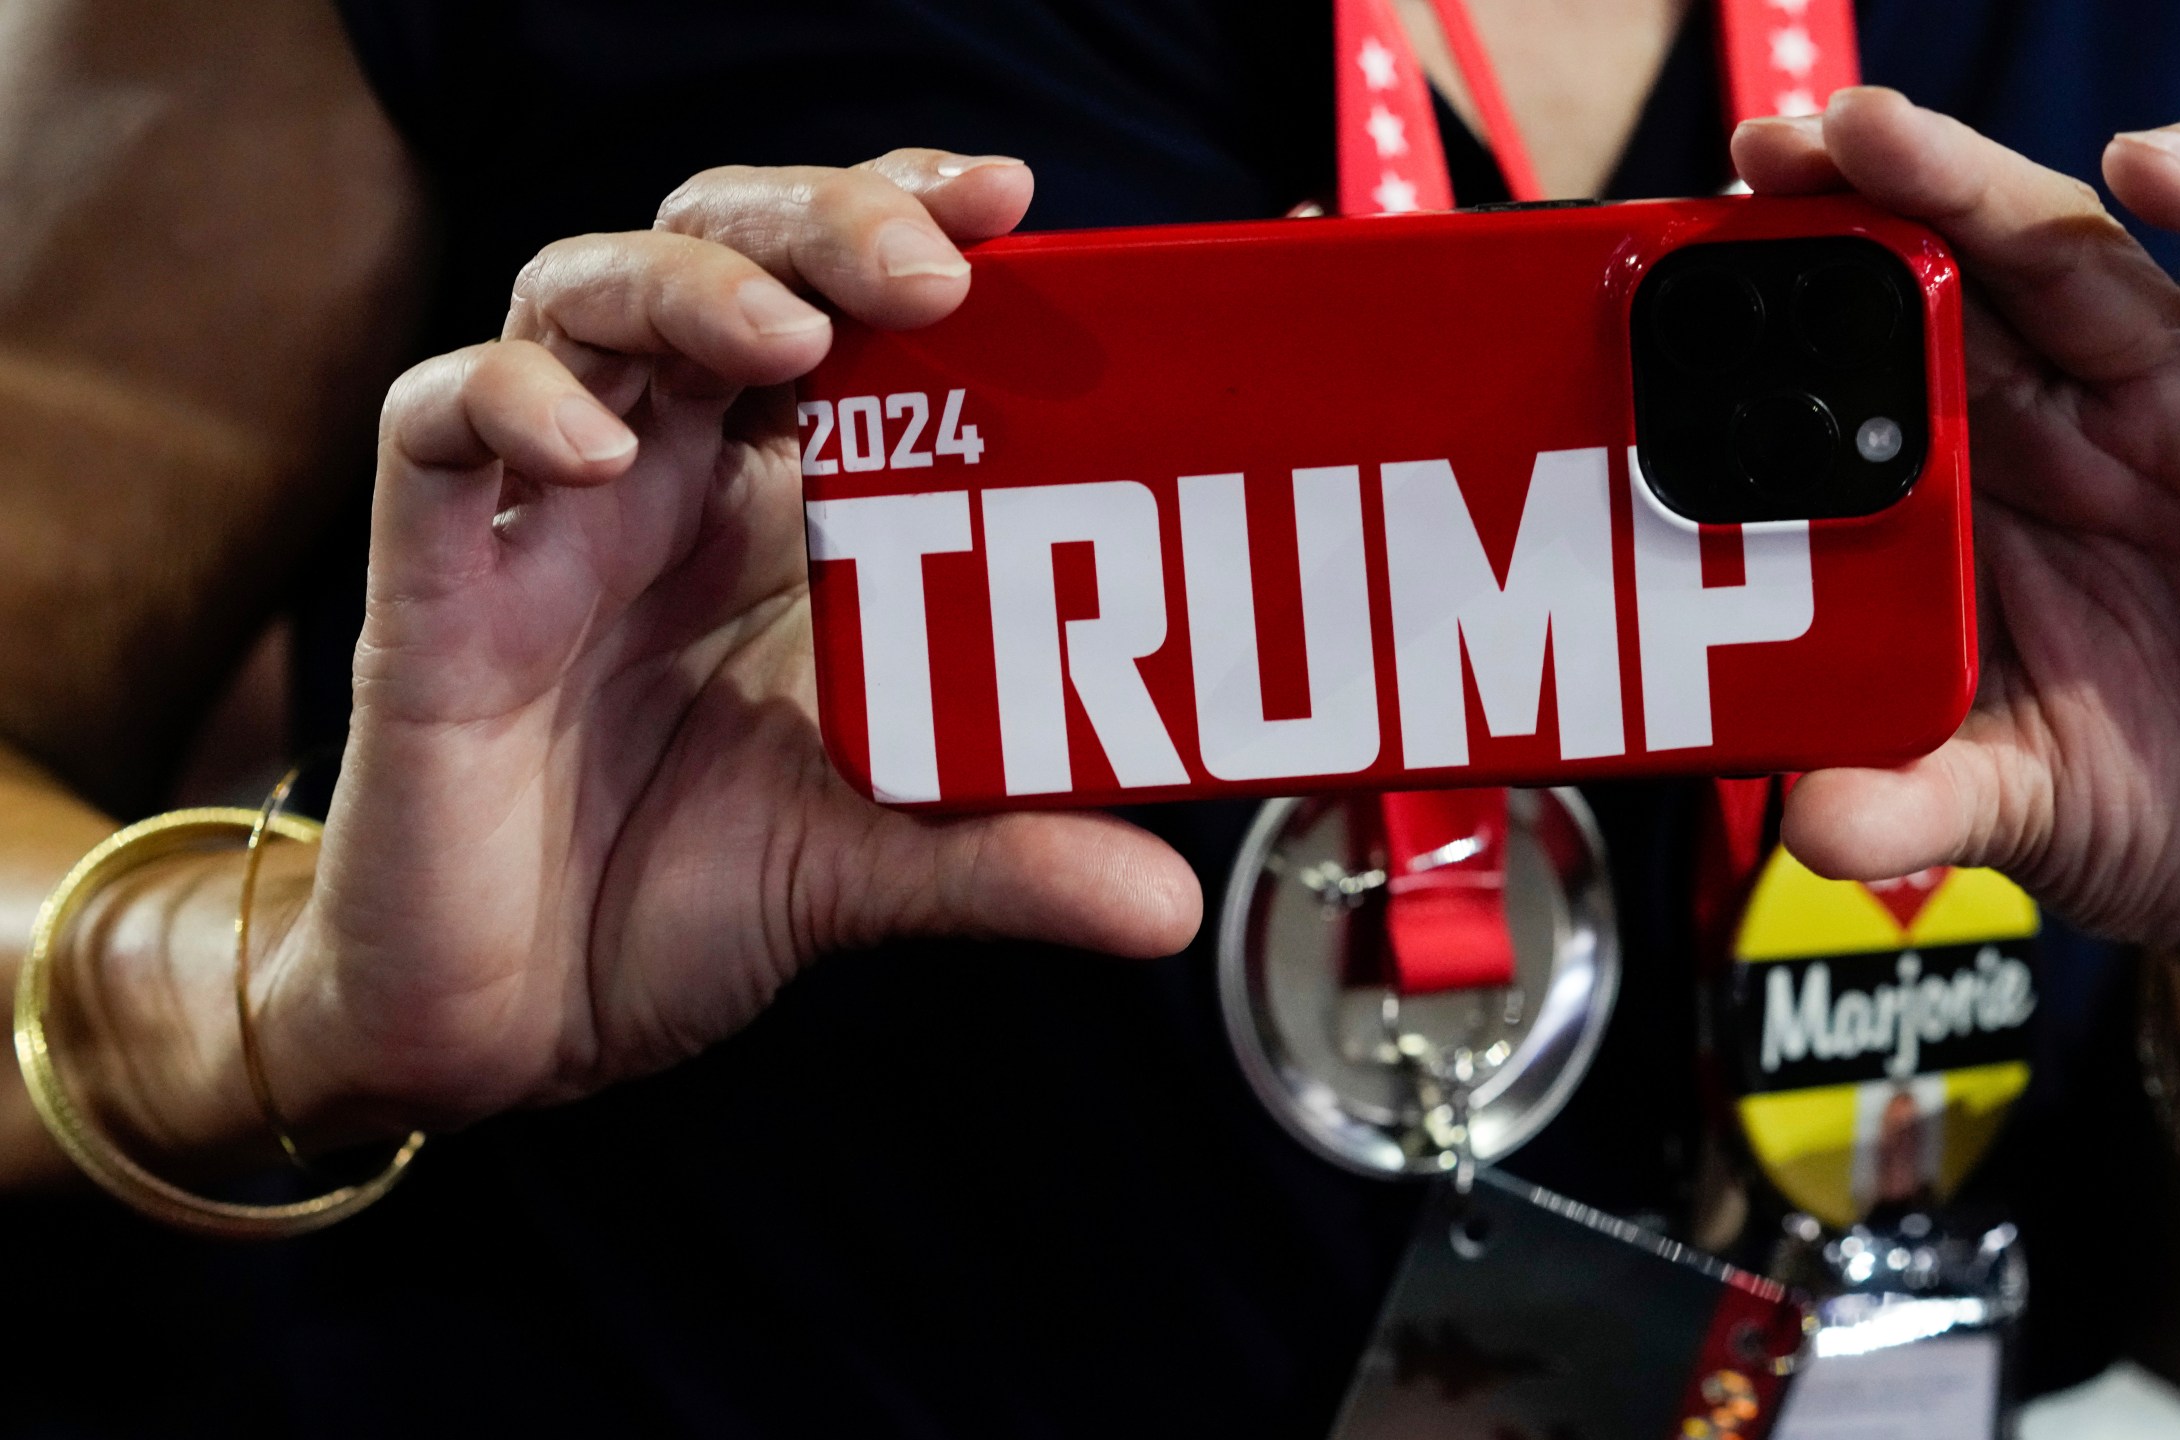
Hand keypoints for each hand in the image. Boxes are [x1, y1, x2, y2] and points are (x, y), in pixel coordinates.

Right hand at [264, 151, 1200, 1134]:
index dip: (908, 226)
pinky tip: (597, 451)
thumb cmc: (676, 904)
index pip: (841, 302)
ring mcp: (545, 515)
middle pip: (722, 251)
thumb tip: (1170, 901)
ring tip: (791, 327)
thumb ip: (1008, 858)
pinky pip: (437, 430)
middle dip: (820, 221)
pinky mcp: (433, 585)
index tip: (1012, 203)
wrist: (510, 1028)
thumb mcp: (867, 870)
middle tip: (928, 262)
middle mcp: (668, 478)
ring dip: (691, 282)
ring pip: (582, 296)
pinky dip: (509, 403)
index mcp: (781, 509)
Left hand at [1737, 92, 2179, 1189]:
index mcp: (2020, 466)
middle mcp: (2136, 414)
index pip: (1930, 309)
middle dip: (1951, 174)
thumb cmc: (2135, 812)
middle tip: (1851, 126)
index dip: (1856, 235)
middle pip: (2044, 247)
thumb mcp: (2004, 803)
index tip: (1757, 180)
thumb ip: (1911, 800)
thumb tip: (1806, 832)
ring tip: (2132, 162)